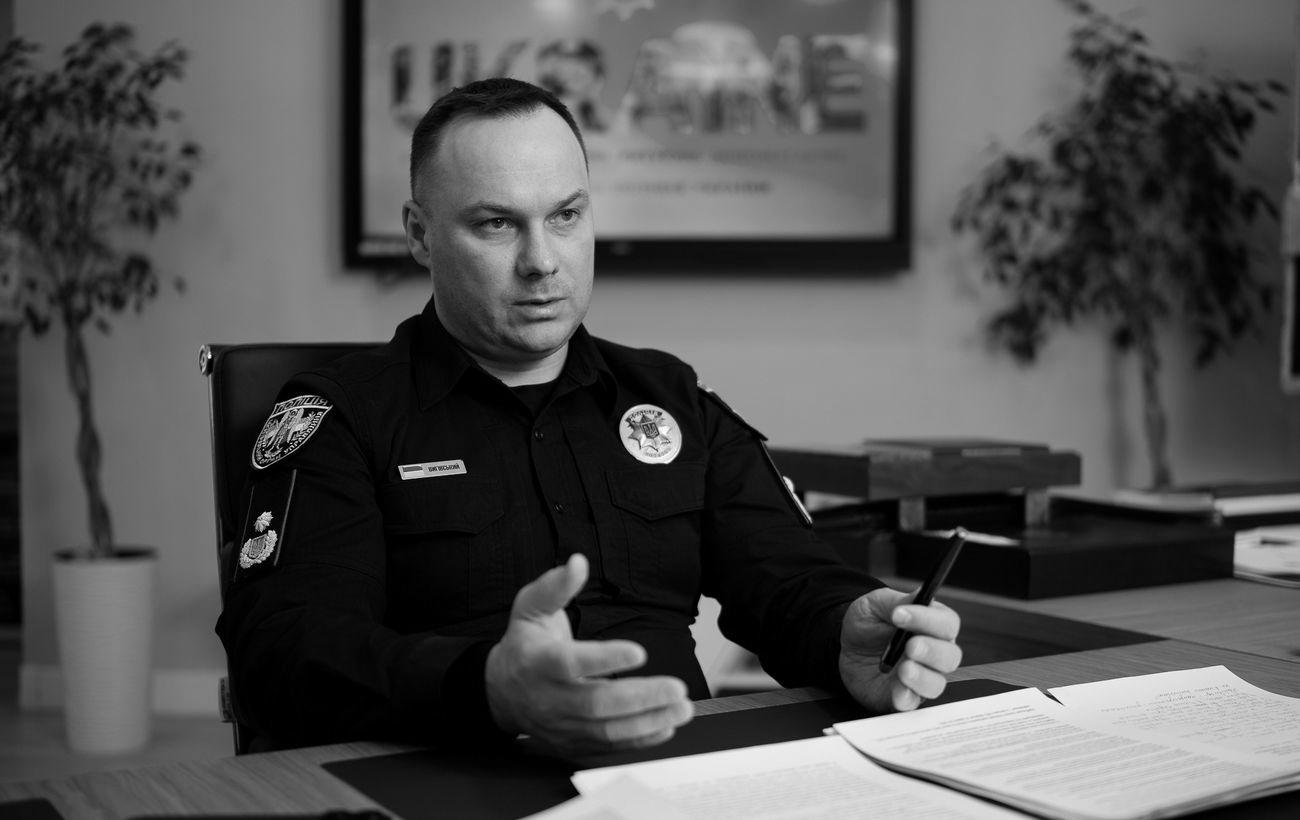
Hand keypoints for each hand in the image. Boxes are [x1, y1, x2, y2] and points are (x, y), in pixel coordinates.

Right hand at [484, 553, 693, 753]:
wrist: (500, 690)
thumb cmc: (525, 644)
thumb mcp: (531, 607)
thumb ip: (556, 585)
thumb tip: (578, 562)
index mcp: (538, 661)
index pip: (570, 663)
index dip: (604, 659)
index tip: (639, 651)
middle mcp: (548, 698)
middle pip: (595, 704)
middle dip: (640, 698)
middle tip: (676, 687)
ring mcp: (560, 726)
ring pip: (606, 731)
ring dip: (648, 722)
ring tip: (681, 707)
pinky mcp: (571, 744)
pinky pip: (608, 748)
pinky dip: (640, 741)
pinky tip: (666, 726)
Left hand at [838, 587, 961, 711]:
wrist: (846, 648)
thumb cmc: (868, 624)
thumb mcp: (876, 605)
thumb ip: (897, 601)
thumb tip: (919, 595)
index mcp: (932, 625)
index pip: (946, 623)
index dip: (928, 619)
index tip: (900, 614)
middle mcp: (934, 653)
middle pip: (950, 656)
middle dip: (932, 651)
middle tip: (910, 646)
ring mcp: (921, 677)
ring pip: (937, 683)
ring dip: (922, 677)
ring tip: (903, 669)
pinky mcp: (905, 697)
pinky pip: (914, 703)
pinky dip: (907, 698)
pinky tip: (897, 690)